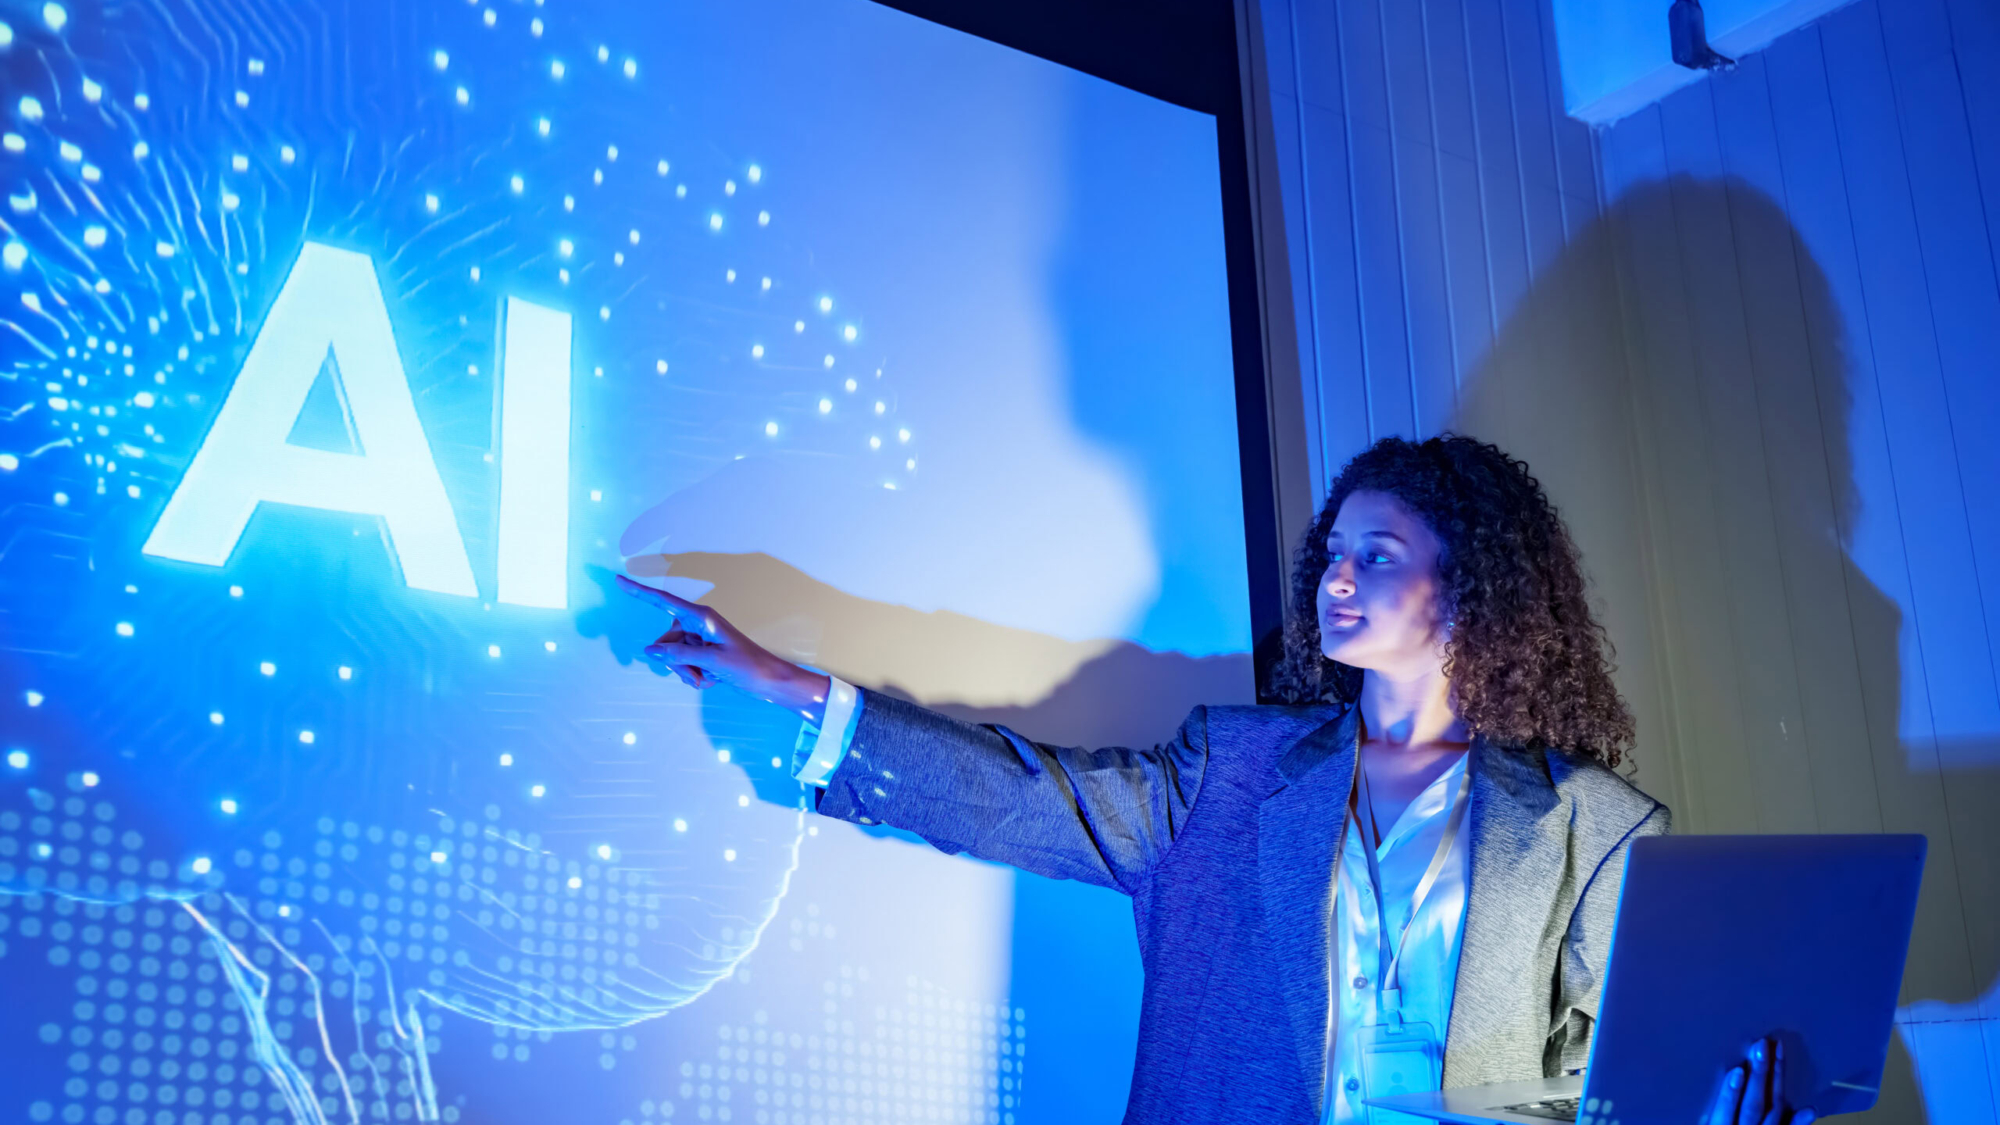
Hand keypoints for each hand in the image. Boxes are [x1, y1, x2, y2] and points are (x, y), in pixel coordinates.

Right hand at [615, 574, 830, 720]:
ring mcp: (699, 639)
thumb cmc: (747, 666)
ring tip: (709, 678)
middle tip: (700, 674)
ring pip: (672, 657)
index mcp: (701, 617)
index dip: (640, 592)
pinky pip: (683, 664)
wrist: (769, 680)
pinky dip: (693, 675)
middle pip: (665, 642)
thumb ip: (678, 655)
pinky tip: (711, 679)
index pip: (663, 602)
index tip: (619, 580)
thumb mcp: (712, 661)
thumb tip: (649, 651)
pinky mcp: (702, 653)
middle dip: (676, 663)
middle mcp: (697, 624)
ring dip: (686, 672)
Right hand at [1701, 1036, 1814, 1124]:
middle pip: (1753, 1105)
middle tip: (1761, 1046)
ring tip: (1779, 1054)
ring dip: (1777, 1083)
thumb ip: (1708, 1119)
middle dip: (1758, 1076)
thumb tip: (1703, 1103)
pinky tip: (1810, 1109)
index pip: (1725, 1112)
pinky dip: (1799, 1122)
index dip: (1730, 1093)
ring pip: (1774, 1111)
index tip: (1737, 1070)